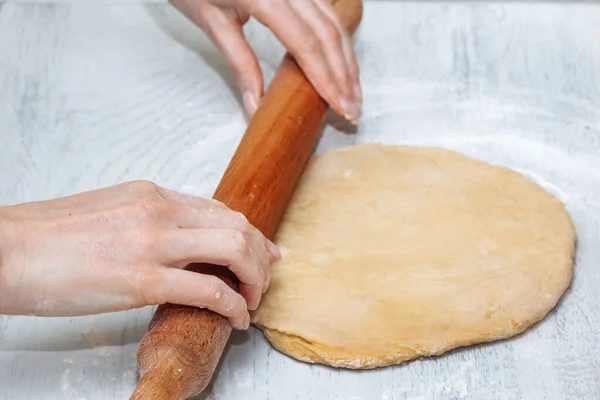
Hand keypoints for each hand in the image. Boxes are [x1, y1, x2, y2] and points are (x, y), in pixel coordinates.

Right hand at [0, 181, 279, 329]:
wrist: (5, 250)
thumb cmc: (49, 237)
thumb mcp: (109, 212)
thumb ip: (148, 220)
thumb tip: (179, 239)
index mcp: (151, 194)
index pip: (218, 209)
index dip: (249, 232)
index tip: (263, 250)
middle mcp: (159, 210)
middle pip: (237, 224)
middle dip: (261, 254)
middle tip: (264, 278)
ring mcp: (152, 243)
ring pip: (233, 249)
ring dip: (255, 277)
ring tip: (253, 298)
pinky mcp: (141, 280)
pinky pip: (210, 290)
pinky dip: (235, 305)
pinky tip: (238, 317)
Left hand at [171, 0, 361, 122]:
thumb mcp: (212, 23)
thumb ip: (240, 64)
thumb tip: (256, 105)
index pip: (306, 45)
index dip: (327, 78)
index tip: (339, 105)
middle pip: (327, 34)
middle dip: (344, 74)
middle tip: (353, 106)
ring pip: (333, 20)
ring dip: (346, 57)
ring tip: (354, 89)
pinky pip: (325, 9)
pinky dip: (338, 36)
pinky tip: (343, 57)